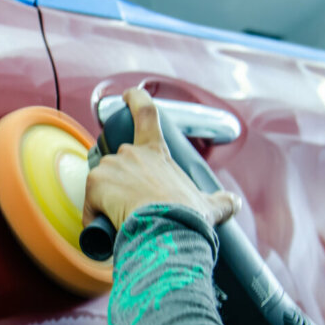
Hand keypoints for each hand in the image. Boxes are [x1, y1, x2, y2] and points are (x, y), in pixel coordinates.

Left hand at [82, 88, 240, 227]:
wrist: (167, 230)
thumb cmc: (187, 218)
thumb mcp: (210, 206)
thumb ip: (222, 202)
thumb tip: (234, 202)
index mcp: (156, 152)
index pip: (146, 114)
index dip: (136, 100)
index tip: (128, 93)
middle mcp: (130, 153)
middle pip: (117, 164)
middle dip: (119, 184)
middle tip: (131, 208)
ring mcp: (110, 165)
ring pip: (101, 184)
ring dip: (107, 200)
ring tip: (124, 222)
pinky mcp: (94, 182)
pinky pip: (90, 202)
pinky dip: (95, 216)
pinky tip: (107, 227)